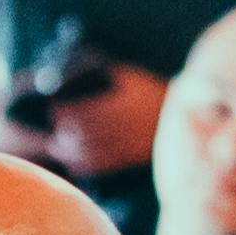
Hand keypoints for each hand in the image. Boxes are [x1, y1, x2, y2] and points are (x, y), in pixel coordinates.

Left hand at [46, 65, 170, 177]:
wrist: (183, 115)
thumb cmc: (151, 91)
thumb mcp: (130, 76)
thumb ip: (106, 73)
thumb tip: (78, 69)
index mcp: (118, 105)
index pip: (82, 111)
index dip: (63, 112)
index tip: (53, 108)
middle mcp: (120, 127)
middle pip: (82, 134)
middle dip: (63, 132)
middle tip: (52, 128)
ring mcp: (125, 145)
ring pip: (90, 152)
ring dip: (69, 151)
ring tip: (56, 146)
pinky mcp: (129, 158)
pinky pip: (102, 166)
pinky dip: (84, 165)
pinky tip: (73, 162)